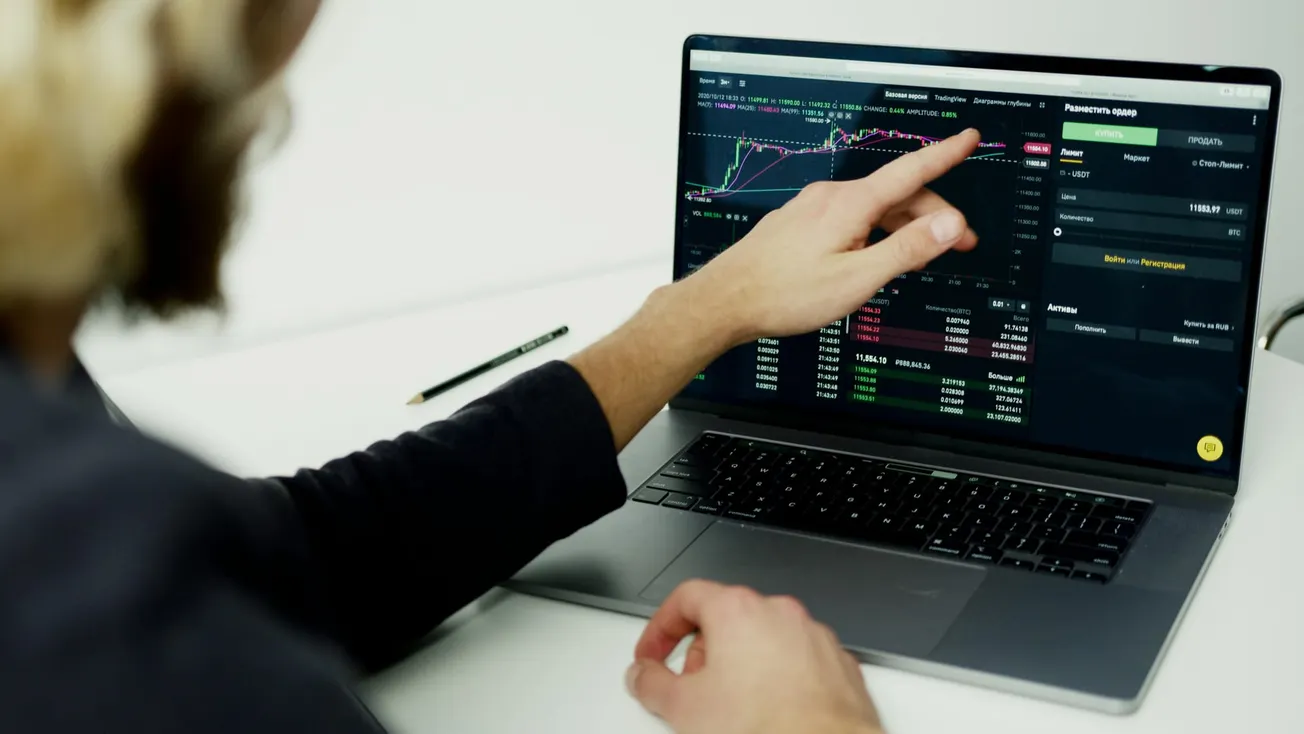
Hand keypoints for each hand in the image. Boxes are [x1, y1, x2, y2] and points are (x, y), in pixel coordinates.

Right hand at [625, 580, 883, 733]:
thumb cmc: (767, 727)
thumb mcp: (683, 708)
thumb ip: (651, 683)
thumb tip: (644, 677)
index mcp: (738, 610)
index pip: (686, 597)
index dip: (661, 627)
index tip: (653, 654)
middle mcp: (780, 613)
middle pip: (727, 617)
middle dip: (703, 651)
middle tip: (691, 687)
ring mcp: (813, 637)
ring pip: (766, 639)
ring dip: (743, 665)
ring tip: (733, 707)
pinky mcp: (838, 664)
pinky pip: (798, 660)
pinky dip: (780, 678)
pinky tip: (770, 712)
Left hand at [681, 129, 980, 344]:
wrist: (725, 301)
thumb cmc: (784, 294)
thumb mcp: (857, 279)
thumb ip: (906, 250)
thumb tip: (950, 224)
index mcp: (850, 204)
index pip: (911, 171)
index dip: (945, 154)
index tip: (968, 138)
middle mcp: (830, 197)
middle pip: (896, 195)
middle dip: (934, 215)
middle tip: (962, 244)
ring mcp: (811, 209)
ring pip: (872, 209)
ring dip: (904, 227)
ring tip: (922, 257)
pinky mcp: (799, 224)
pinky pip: (850, 218)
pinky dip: (875, 231)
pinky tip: (876, 255)